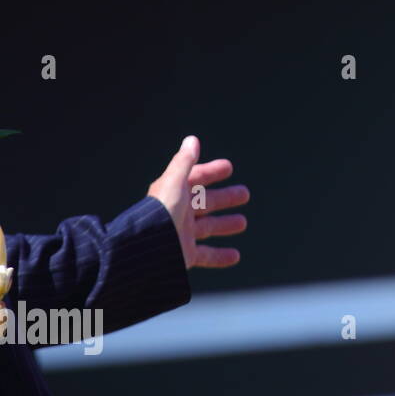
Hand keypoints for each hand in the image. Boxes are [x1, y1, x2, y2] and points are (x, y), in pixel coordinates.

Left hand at [147, 135, 249, 268]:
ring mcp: (182, 234)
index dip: (211, 171)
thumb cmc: (161, 213)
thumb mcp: (174, 184)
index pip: (195, 179)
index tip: (228, 168)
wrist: (148, 250)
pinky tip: (235, 256)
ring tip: (242, 223)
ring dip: (225, 224)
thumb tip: (192, 140)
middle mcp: (178, 213)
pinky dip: (220, 256)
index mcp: (174, 194)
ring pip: (208, 227)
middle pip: (206, 203)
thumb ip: (184, 163)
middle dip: (225, 198)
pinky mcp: (184, 255)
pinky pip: (206, 255)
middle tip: (245, 194)